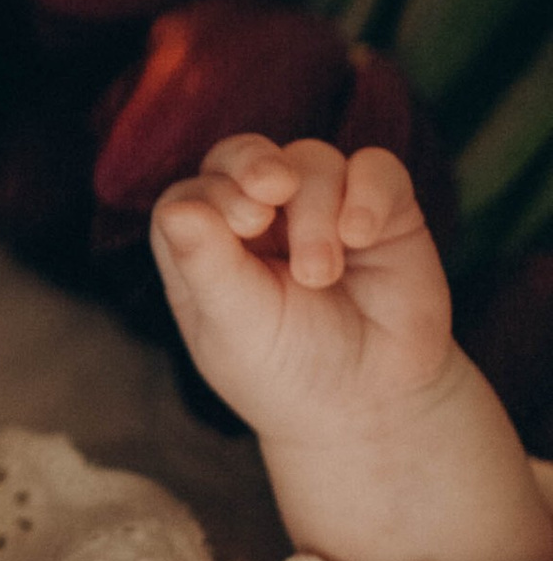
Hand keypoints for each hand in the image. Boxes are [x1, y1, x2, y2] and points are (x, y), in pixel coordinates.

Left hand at [152, 133, 551, 560]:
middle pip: (246, 155)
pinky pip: (376, 169)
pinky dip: (369, 191)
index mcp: (209, 243)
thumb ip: (207, 266)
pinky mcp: (383, 211)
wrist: (373, 405)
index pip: (197, 191)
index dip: (217, 193)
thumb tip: (177, 209)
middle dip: (255, 164)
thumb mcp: (238, 327)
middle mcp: (261, 217)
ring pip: (312, 161)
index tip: (244, 225)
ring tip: (321, 274)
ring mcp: (321, 208)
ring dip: (316, 211)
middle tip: (272, 190)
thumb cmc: (289, 371)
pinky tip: (361, 234)